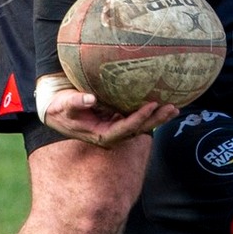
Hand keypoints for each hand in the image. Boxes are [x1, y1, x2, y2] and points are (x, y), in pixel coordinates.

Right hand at [42, 84, 177, 147]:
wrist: (57, 113)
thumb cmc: (60, 109)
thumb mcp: (63, 106)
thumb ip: (76, 102)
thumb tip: (90, 98)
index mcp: (102, 135)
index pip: (125, 128)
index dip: (138, 118)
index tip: (151, 105)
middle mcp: (112, 135)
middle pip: (139, 129)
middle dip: (155, 119)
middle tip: (172, 108)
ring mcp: (117, 129)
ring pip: (141, 126)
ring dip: (158, 118)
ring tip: (174, 108)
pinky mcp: (118, 121)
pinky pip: (137, 118)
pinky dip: (150, 113)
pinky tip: (163, 104)